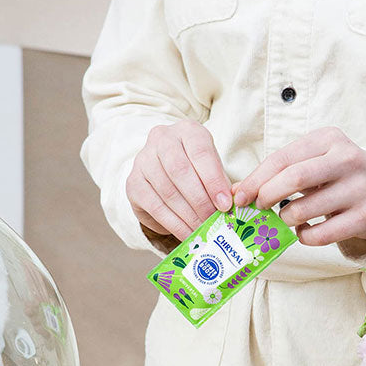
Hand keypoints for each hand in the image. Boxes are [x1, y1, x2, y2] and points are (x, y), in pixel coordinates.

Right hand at [126, 121, 231, 240]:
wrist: (165, 173)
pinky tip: (188, 235)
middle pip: (180, 171)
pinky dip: (174, 224)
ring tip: (204, 231)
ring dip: (188, 216)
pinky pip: (155, 207)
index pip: (201, 153)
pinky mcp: (133, 183)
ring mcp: (144, 160)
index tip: (225, 205)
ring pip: (167, 191)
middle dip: (200, 200)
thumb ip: (221, 184)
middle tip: (213, 221)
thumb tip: (232, 205)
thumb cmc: (197, 171)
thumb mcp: (213, 170)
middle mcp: (162, 139)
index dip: (213, 180)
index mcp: (187, 131)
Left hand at [233, 127, 365, 248]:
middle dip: (268, 196)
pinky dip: (304, 237)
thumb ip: (278, 173)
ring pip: (305, 210)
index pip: (283, 158)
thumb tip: (237, 192)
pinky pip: (321, 234)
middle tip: (259, 208)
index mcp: (329, 139)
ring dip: (286, 219)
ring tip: (287, 219)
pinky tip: (304, 232)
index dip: (256, 179)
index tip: (240, 196)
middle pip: (295, 178)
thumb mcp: (311, 164)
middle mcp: (348, 159)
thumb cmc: (335, 177)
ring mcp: (359, 188)